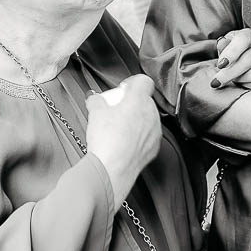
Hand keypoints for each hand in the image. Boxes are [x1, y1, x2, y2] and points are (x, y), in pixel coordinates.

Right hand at [85, 74, 161, 204]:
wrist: (112, 168)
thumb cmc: (107, 141)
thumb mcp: (95, 113)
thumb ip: (96, 100)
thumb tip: (94, 99)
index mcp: (139, 100)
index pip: (144, 81)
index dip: (133, 82)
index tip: (124, 89)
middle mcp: (151, 114)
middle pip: (145, 100)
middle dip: (132, 103)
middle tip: (117, 109)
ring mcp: (155, 131)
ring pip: (148, 118)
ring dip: (136, 119)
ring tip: (119, 127)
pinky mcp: (154, 147)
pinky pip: (148, 135)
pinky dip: (139, 135)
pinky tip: (125, 140)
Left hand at [210, 28, 250, 89]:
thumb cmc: (238, 48)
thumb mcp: (230, 42)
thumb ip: (224, 44)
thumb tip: (221, 45)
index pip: (243, 40)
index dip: (231, 53)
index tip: (220, 65)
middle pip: (248, 60)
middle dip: (229, 73)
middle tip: (216, 82)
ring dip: (238, 79)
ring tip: (230, 78)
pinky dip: (246, 85)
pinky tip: (241, 81)